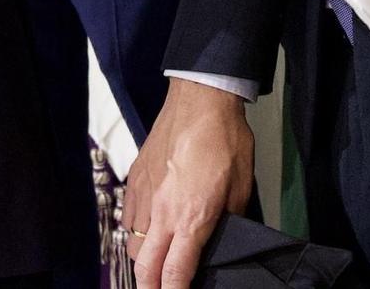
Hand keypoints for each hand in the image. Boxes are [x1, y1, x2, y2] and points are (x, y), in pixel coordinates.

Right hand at [123, 77, 254, 287]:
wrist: (200, 100)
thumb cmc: (225, 142)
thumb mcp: (240, 190)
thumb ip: (226, 223)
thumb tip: (216, 242)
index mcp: (190, 218)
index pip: (174, 273)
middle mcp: (161, 211)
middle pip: (143, 267)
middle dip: (150, 288)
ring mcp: (144, 194)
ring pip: (132, 243)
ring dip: (143, 260)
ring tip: (157, 263)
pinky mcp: (135, 177)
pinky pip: (128, 216)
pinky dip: (136, 231)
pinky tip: (150, 227)